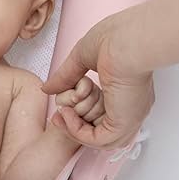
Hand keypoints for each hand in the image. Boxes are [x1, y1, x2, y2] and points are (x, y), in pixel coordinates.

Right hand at [42, 12, 153, 149]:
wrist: (128, 41)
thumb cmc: (115, 39)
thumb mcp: (82, 58)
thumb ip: (65, 76)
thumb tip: (47, 88)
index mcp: (127, 91)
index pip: (105, 114)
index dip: (82, 114)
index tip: (62, 107)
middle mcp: (131, 108)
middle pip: (101, 130)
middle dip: (75, 125)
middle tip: (58, 115)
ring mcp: (128, 117)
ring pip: (99, 139)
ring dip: (75, 129)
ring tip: (61, 114)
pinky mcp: (122, 124)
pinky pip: (97, 139)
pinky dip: (77, 131)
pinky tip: (66, 113)